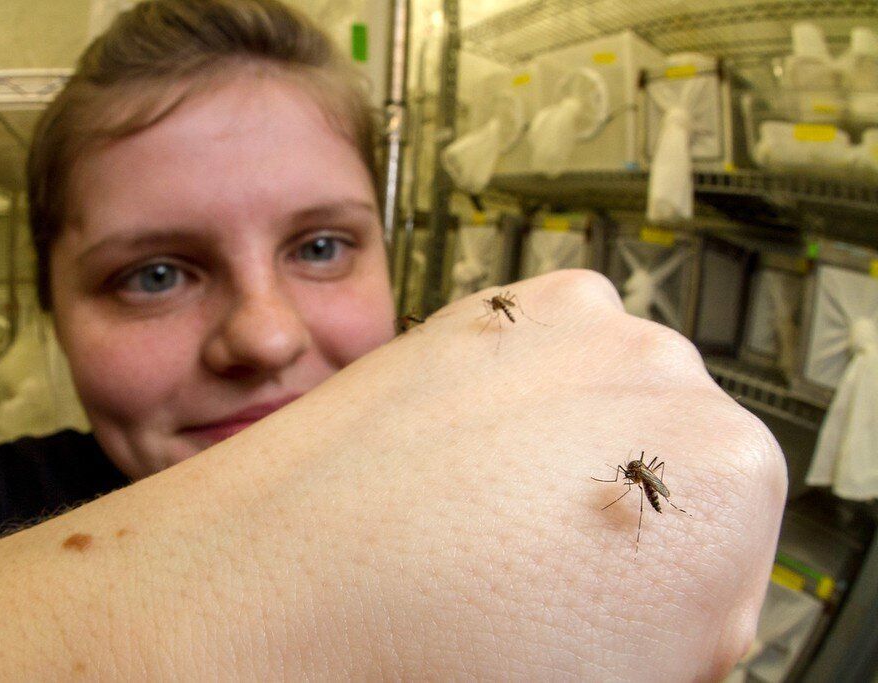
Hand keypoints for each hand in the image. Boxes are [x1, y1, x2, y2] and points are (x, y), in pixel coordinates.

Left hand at [261, 268, 784, 678]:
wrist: (286, 582)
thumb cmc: (434, 644)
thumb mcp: (619, 668)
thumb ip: (685, 614)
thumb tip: (674, 595)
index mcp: (734, 477)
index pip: (733, 556)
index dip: (662, 602)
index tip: (603, 617)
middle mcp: (667, 372)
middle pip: (673, 473)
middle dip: (622, 525)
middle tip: (537, 572)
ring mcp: (581, 322)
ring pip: (612, 414)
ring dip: (571, 458)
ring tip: (485, 516)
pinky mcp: (504, 302)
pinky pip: (550, 363)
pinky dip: (524, 403)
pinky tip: (463, 460)